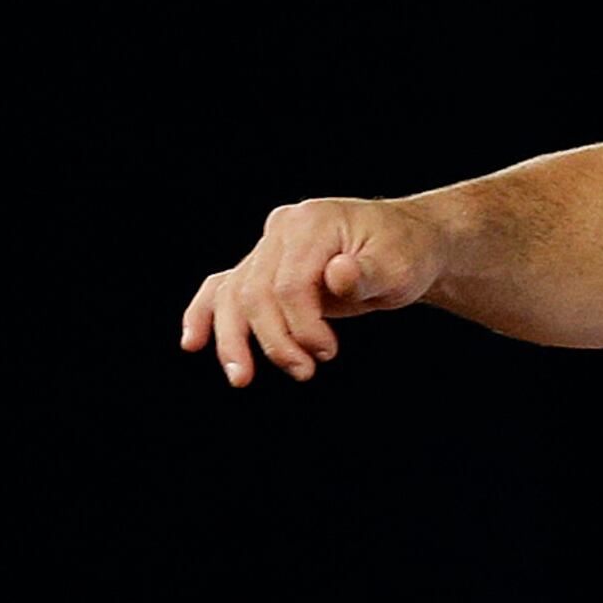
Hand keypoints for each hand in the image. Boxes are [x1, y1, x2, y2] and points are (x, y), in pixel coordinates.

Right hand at [180, 196, 449, 386]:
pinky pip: (225, 287)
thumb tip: (337, 274)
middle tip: (304, 371)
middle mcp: (283, 229)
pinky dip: (206, 314)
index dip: (301, 325)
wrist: (409, 242)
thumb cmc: (408, 254)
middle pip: (255, 292)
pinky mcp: (265, 265)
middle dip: (274, 340)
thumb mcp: (401, 266)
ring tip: (242, 379)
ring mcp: (269, 245)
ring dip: (234, 339)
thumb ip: (368, 273)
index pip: (289, 283)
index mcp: (314, 222)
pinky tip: (194, 342)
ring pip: (233, 293)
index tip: (327, 351)